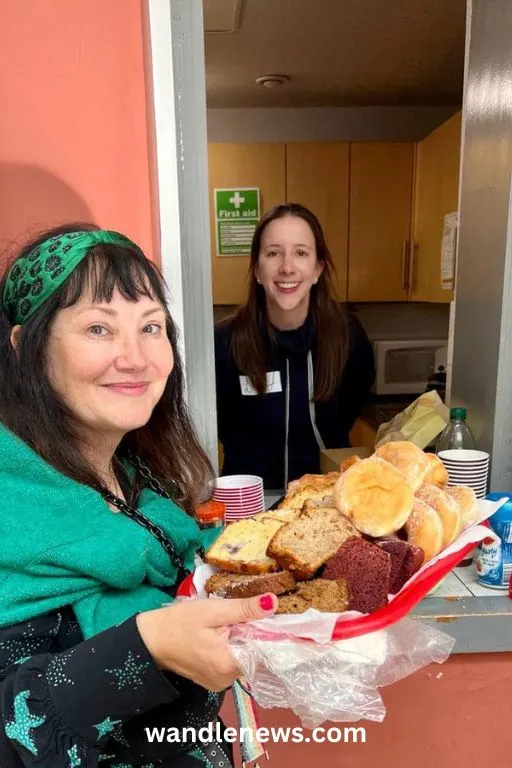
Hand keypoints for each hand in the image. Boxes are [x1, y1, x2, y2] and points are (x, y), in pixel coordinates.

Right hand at [136, 593, 276, 690]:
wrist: (151, 640)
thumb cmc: (179, 623)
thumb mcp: (212, 610)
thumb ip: (244, 609)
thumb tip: (272, 603)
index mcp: (229, 665)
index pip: (264, 650)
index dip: (265, 631)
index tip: (258, 616)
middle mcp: (228, 681)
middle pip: (254, 654)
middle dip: (249, 634)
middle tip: (232, 618)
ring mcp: (220, 684)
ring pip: (243, 658)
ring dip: (239, 641)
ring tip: (223, 626)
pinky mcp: (213, 681)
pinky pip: (231, 663)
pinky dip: (229, 649)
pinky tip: (218, 637)